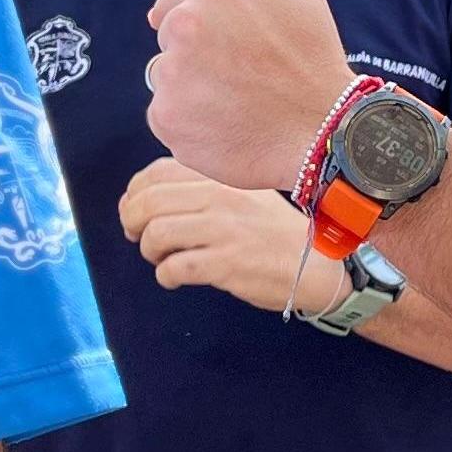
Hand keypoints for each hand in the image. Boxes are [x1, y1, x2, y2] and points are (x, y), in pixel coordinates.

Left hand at [117, 156, 321, 313]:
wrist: (319, 266)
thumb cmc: (277, 232)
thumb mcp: (244, 194)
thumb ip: (202, 188)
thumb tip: (148, 196)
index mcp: (221, 177)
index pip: (157, 173)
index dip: (134, 194)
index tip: (135, 212)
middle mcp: (220, 197)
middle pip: (148, 202)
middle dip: (131, 223)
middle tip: (138, 238)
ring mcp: (224, 230)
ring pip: (156, 233)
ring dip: (149, 250)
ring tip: (161, 259)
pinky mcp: (227, 264)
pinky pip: (175, 268)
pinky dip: (165, 276)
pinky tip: (174, 278)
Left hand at [145, 0, 353, 192]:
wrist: (321, 131)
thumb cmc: (314, 60)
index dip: (197, 13)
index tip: (203, 32)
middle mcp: (184, 23)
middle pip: (170, 33)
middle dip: (195, 48)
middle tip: (236, 71)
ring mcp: (171, 72)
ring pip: (166, 73)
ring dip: (188, 83)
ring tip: (234, 100)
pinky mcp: (165, 116)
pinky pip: (166, 112)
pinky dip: (188, 120)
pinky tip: (224, 124)